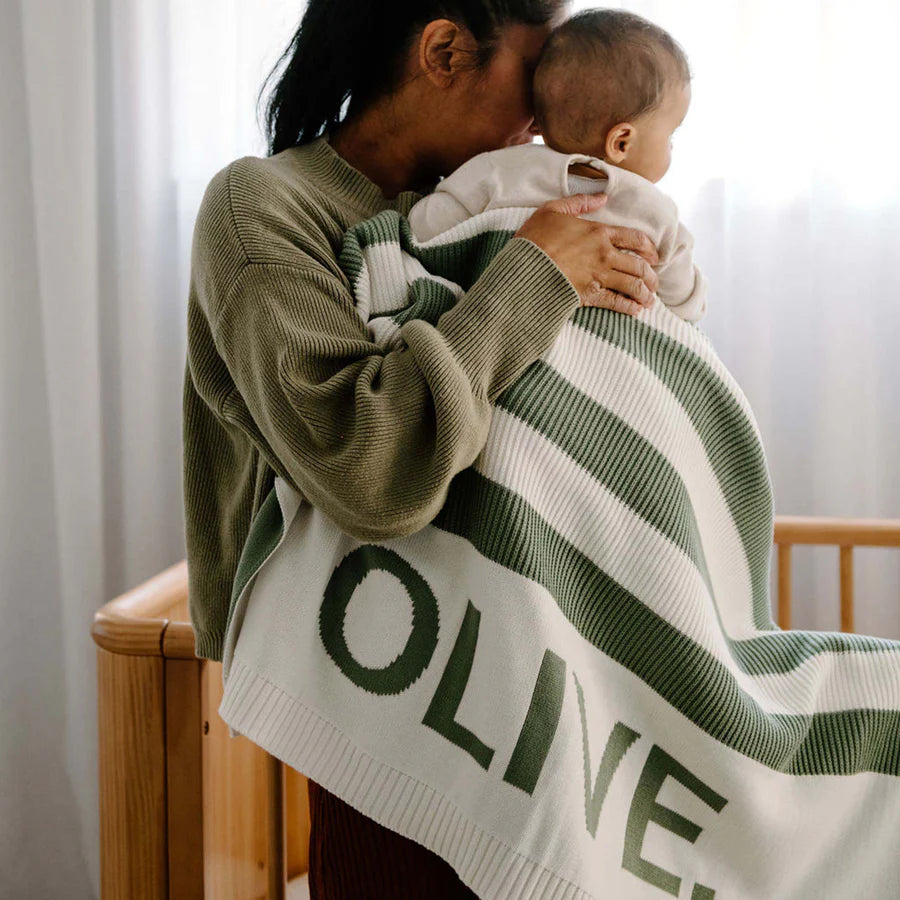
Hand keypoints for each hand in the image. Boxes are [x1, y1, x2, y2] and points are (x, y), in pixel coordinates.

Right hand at [515, 194, 659, 314]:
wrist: (523, 267)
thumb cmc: (534, 239)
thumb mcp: (552, 210)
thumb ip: (579, 202)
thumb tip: (603, 197)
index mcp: (599, 232)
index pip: (635, 238)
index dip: (649, 248)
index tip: (654, 256)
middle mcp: (604, 254)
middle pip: (639, 265)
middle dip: (651, 276)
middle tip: (654, 283)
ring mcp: (599, 276)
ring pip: (633, 284)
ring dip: (645, 293)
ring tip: (649, 300)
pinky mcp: (590, 295)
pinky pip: (617, 302)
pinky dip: (629, 307)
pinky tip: (636, 310)